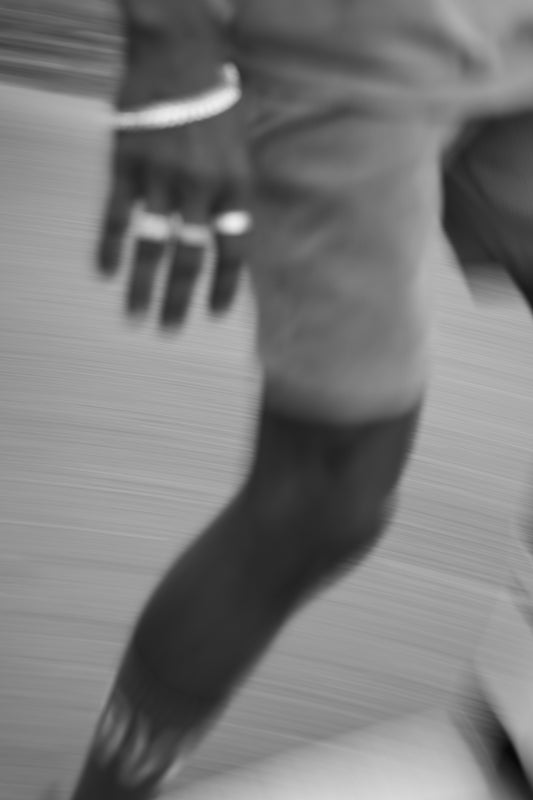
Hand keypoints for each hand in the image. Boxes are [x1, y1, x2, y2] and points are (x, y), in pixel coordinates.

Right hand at [98, 100, 250, 327]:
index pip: (232, 250)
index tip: (213, 314)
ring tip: (135, 317)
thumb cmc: (217, 96)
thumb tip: (231, 229)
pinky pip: (115, 214)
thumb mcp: (242, 145)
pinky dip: (108, 245)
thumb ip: (234, 189)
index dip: (223, 286)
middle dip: (180, 299)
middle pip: (190, 257)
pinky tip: (103, 272)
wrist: (178, 49)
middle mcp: (200, 188)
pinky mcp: (127, 163)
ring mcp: (161, 177)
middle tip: (170, 331)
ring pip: (151, 244)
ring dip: (142, 285)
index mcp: (235, 184)